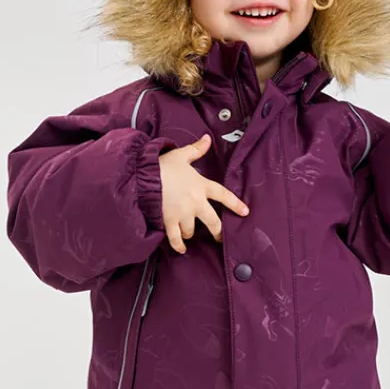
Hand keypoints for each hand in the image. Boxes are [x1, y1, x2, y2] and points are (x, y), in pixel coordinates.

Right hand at [159, 134, 249, 253]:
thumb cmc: (163, 165)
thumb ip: (196, 149)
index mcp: (201, 186)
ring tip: (188, 235)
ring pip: (191, 230)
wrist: (144, 178)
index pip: (223, 195)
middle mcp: (195, 203)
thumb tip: (208, 138)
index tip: (245, 212)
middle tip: (221, 238)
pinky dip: (178, 245)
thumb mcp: (181, 155)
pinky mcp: (169, 222)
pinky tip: (181, 250)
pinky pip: (176, 238)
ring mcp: (183, 214)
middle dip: (218, 231)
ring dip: (190, 233)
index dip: (235, 204)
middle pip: (212, 221)